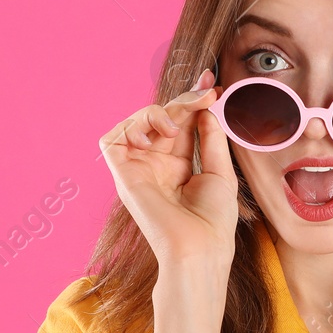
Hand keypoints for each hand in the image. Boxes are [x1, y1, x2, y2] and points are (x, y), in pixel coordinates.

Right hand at [99, 70, 237, 267]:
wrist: (199, 248)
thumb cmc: (213, 220)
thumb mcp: (219, 172)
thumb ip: (210, 138)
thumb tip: (206, 108)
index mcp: (178, 166)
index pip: (181, 124)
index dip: (193, 101)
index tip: (213, 84)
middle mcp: (156, 165)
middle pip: (162, 118)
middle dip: (183, 101)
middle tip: (206, 95)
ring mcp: (138, 169)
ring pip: (136, 122)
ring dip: (156, 112)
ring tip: (176, 126)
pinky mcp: (122, 175)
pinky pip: (113, 139)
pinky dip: (131, 128)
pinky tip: (154, 138)